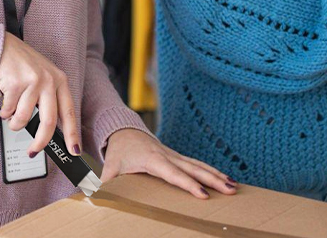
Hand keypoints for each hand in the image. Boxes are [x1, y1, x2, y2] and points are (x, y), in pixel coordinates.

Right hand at [0, 32, 79, 157]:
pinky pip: (9, 110)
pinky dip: (4, 112)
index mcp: (60, 80)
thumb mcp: (42, 77)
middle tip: (33, 151)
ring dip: (14, 123)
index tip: (74, 150)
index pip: (69, 113)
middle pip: (48, 122)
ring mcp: (32, 81)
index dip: (72, 134)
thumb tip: (49, 130)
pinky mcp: (15, 83)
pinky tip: (4, 103)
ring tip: (11, 116)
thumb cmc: (21, 64)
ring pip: (24, 118)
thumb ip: (48, 99)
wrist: (0, 46)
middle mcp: (49, 80)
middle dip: (40, 142)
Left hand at [102, 128, 236, 198]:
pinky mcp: (178, 157)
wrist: (124, 131)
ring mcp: (175, 155)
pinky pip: (198, 164)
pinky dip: (212, 171)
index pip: (173, 174)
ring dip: (216, 174)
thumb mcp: (110, 168)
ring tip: (234, 186)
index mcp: (152, 159)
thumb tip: (92, 196)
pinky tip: (225, 178)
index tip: (203, 194)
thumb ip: (104, 182)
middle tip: (230, 189)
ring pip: (199, 165)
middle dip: (212, 179)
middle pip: (193, 168)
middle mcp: (167, 156)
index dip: (188, 184)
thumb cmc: (119, 152)